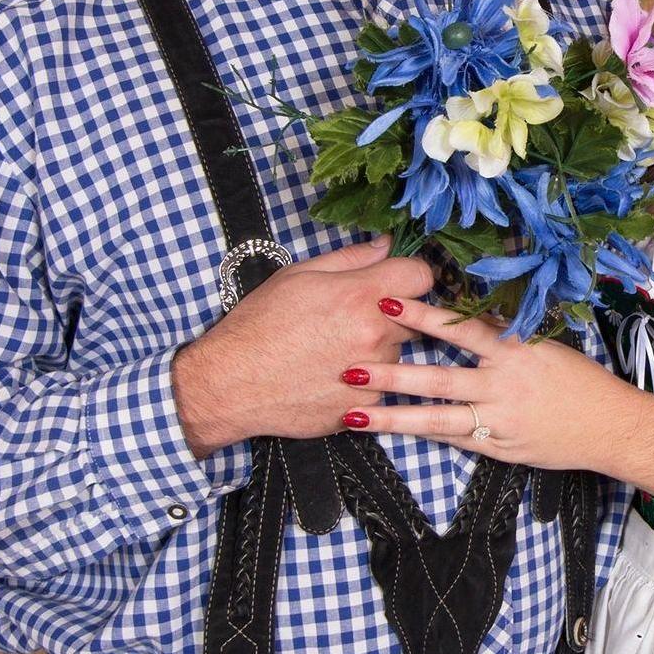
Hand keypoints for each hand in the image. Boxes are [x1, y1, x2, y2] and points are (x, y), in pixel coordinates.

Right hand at [171, 237, 433, 453]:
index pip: (422, 276)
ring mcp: (374, 376)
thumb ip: (351, 259)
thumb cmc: (259, 325)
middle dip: (394, 314)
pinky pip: (380, 387)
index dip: (408, 275)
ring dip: (379, 349)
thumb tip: (386, 245)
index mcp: (362, 296)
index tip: (394, 280)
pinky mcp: (366, 408)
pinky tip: (330, 375)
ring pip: (397, 354)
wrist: (231, 384)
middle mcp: (376, 336)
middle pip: (415, 317)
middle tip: (355, 317)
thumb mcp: (299, 276)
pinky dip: (364, 382)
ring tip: (335, 349)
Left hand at [344, 296, 637, 474]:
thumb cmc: (577, 380)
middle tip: (350, 367)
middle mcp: (501, 385)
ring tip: (354, 413)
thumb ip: (502, 333)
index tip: (387, 302)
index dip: (422, 315)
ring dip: (392, 416)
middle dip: (392, 373)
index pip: (460, 329)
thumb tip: (464, 309)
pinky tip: (390, 432)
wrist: (610, 426)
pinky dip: (422, 436)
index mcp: (513, 351)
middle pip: (438, 379)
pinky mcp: (498, 448)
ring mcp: (497, 420)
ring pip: (436, 420)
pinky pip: (453, 441)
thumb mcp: (542, 346)